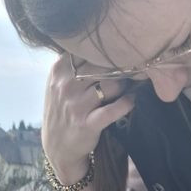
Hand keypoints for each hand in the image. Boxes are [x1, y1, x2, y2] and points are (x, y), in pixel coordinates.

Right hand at [42, 53, 136, 182]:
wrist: (57, 147)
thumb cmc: (63, 110)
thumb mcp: (58, 82)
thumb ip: (74, 63)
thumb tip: (102, 44)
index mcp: (59, 69)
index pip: (89, 50)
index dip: (109, 52)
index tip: (122, 53)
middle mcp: (66, 85)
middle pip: (103, 65)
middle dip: (121, 67)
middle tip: (134, 69)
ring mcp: (76, 105)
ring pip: (111, 85)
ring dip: (124, 85)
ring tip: (129, 87)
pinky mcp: (87, 124)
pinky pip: (114, 109)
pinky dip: (127, 103)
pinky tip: (131, 100)